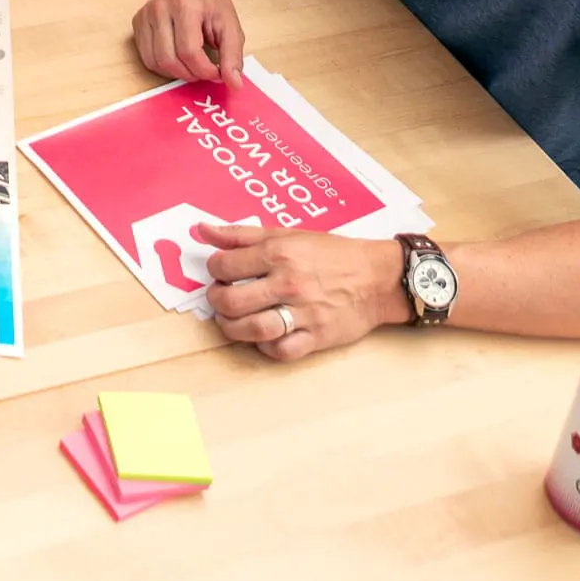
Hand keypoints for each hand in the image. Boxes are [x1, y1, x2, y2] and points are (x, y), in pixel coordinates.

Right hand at [132, 0, 245, 83]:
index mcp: (185, 6)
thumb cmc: (211, 4)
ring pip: (155, 62)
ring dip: (176, 73)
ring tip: (192, 66)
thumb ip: (233, 57)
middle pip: (170, 60)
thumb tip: (234, 84)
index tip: (218, 73)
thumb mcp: (231, 27)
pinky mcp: (137, 22)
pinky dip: (163, 67)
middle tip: (205, 71)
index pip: (189, 52)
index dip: (205, 71)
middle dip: (191, 74)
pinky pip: (147, 58)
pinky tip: (178, 59)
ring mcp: (145, 15)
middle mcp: (160, 9)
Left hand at [198, 222, 405, 360]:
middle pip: (232, 301)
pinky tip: (262, 335)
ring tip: (233, 319)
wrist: (377, 277)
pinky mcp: (318, 337)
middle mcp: (289, 283)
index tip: (219, 271)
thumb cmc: (330, 254)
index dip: (214, 269)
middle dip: (216, 301)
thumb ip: (241, 234)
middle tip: (220, 297)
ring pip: (253, 329)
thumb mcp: (286, 233)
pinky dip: (265, 346)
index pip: (224, 265)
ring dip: (232, 328)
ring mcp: (304, 313)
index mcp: (279, 253)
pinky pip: (281, 351)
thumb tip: (202, 230)